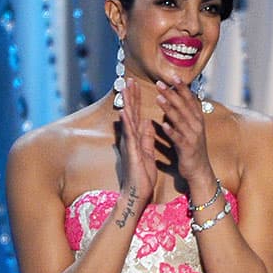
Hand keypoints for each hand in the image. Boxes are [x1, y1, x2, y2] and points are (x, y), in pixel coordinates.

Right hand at [119, 78, 157, 200]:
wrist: (139, 194)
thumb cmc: (143, 175)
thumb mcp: (148, 152)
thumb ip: (146, 138)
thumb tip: (147, 123)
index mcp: (137, 138)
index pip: (137, 114)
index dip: (137, 100)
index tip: (136, 84)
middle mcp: (131, 139)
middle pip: (130, 113)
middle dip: (130, 96)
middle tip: (128, 78)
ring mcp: (129, 145)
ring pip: (128, 120)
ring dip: (126, 104)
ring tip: (124, 89)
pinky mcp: (131, 153)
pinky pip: (129, 137)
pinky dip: (126, 124)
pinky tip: (124, 112)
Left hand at [155, 76, 210, 181]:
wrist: (200, 171)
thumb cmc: (192, 149)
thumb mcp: (189, 129)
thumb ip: (182, 115)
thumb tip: (173, 101)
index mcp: (197, 119)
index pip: (190, 99)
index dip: (182, 88)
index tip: (173, 76)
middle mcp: (197, 126)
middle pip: (184, 106)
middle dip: (172, 94)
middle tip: (159, 83)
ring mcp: (193, 137)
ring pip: (180, 119)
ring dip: (169, 108)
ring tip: (159, 98)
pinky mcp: (188, 148)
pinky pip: (178, 138)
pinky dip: (171, 131)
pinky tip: (163, 125)